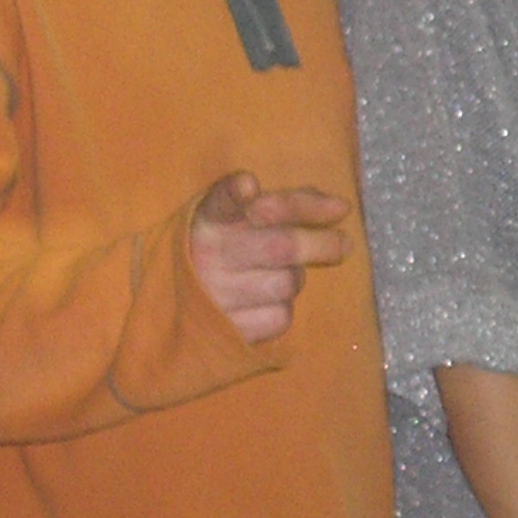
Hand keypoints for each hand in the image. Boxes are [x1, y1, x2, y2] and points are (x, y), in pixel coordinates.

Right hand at [190, 172, 350, 342]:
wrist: (172, 310)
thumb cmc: (219, 254)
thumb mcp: (233, 222)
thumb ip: (278, 207)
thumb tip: (338, 207)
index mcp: (206, 221)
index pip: (223, 202)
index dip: (235, 193)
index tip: (248, 184)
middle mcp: (207, 257)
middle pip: (281, 246)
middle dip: (323, 243)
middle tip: (345, 243)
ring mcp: (216, 298)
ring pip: (288, 283)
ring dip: (294, 276)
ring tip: (275, 273)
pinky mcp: (227, 333)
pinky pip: (280, 317)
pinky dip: (281, 309)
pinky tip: (262, 302)